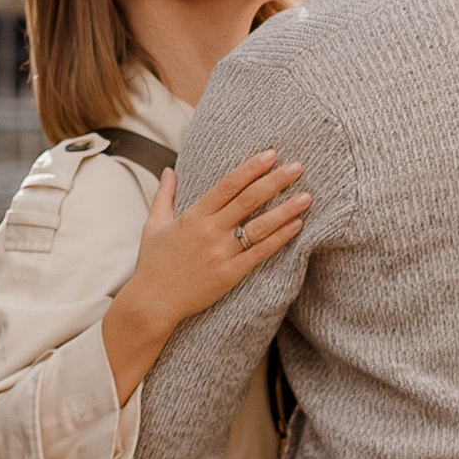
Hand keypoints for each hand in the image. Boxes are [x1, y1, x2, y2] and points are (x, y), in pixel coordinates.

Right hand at [102, 149, 308, 404]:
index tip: (271, 155)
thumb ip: (164, 195)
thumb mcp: (153, 225)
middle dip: (275, 181)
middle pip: (249, 200)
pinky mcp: (231, 274)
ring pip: (260, 226)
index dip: (251, 168)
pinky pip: (261, 253)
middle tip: (298, 167)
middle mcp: (210, 231)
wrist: (152, 303)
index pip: (228, 185)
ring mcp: (222, 253)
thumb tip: (169, 170)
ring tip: (307, 196)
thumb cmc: (152, 264)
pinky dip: (280, 238)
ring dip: (286, 209)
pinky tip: (297, 225)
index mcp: (193, 216)